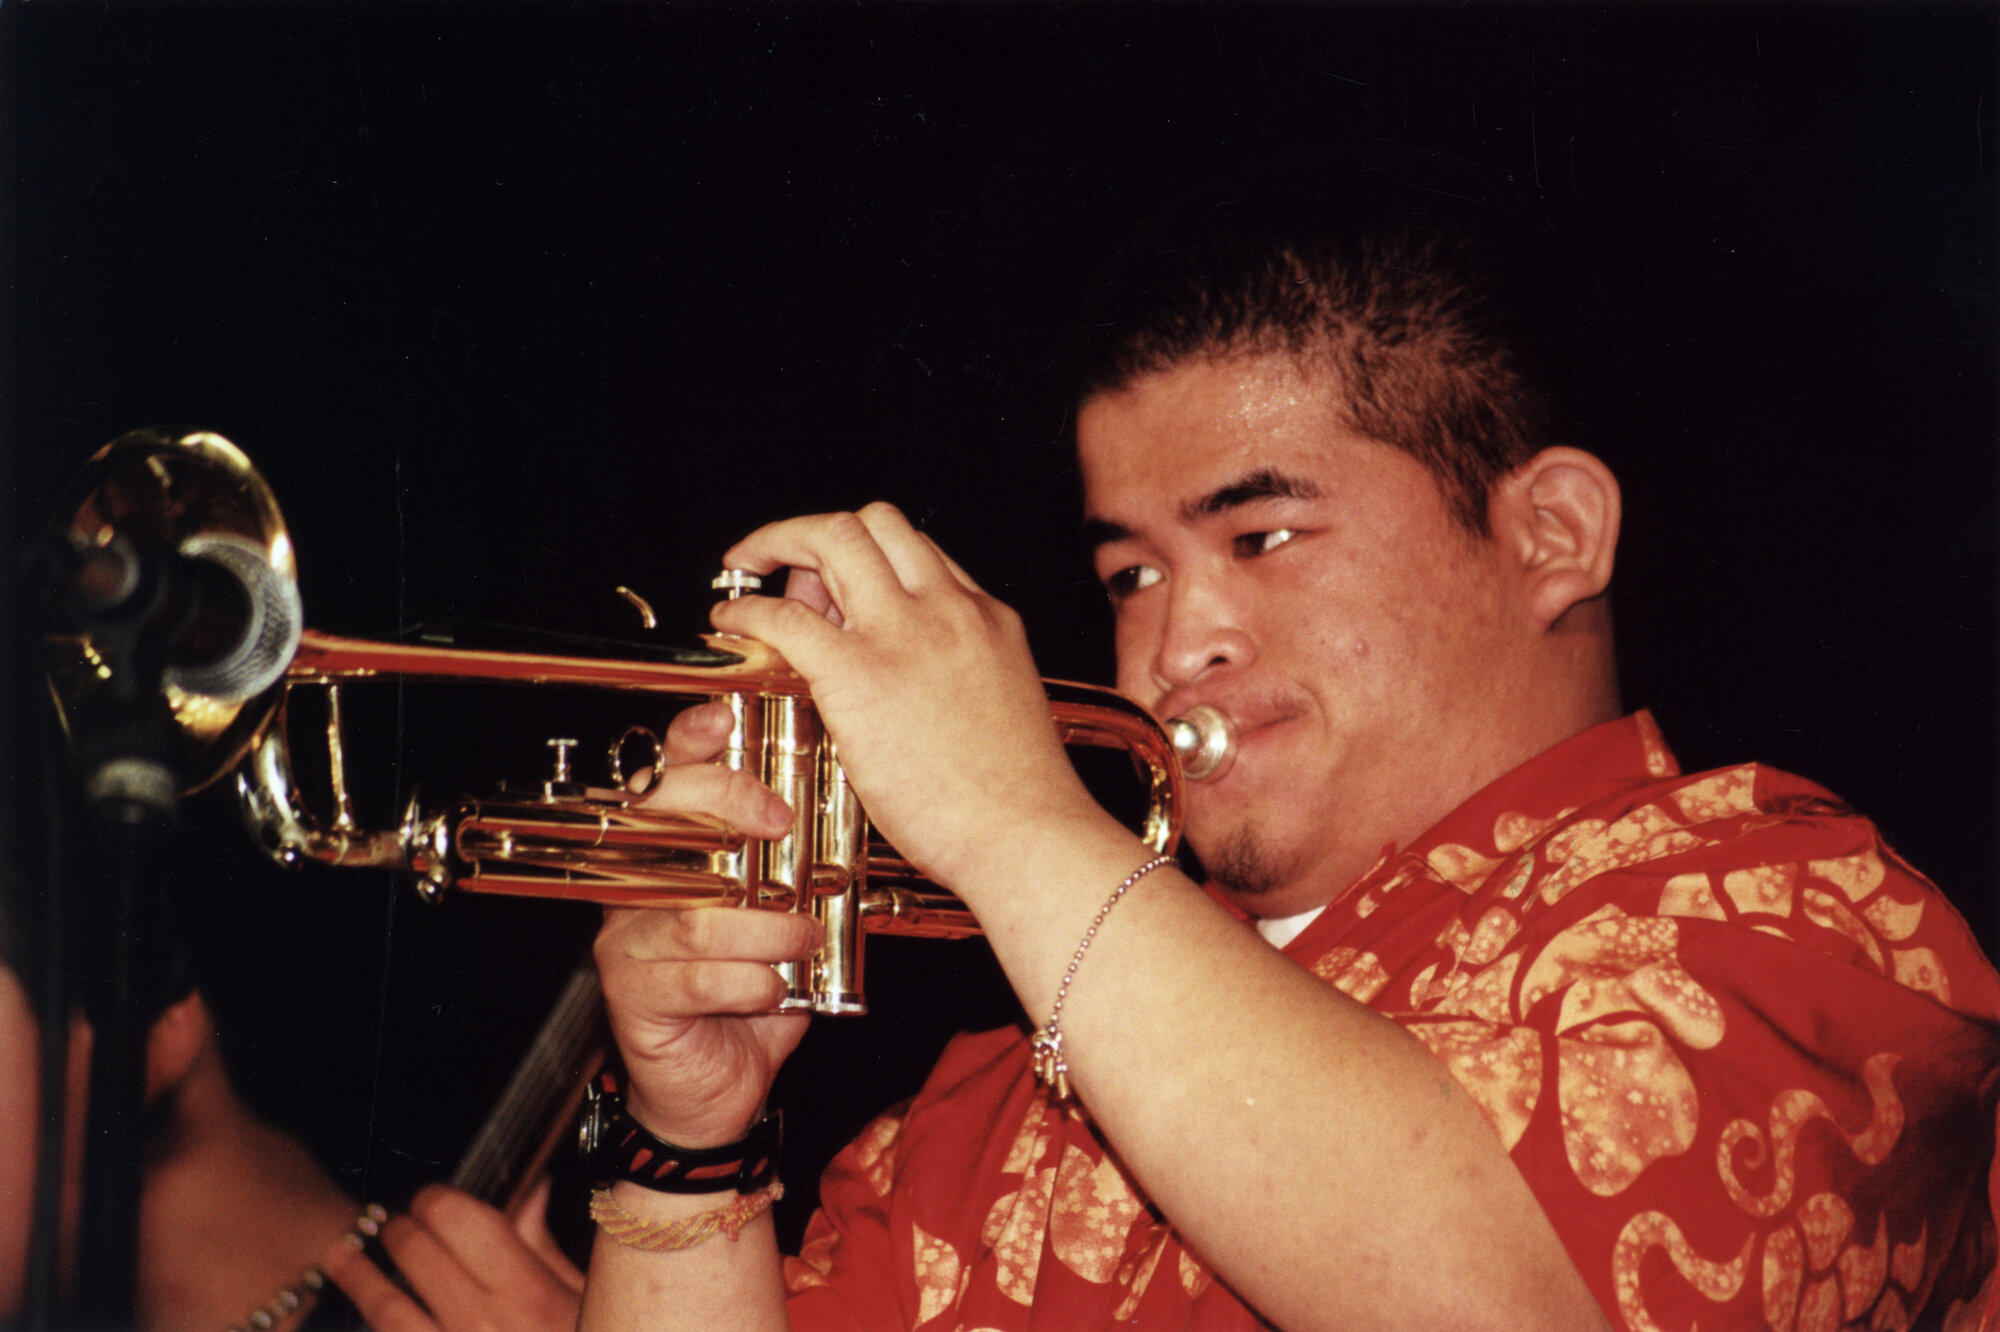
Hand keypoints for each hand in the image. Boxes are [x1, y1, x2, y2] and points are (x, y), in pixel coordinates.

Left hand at [321, 1183, 581, 1331]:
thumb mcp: (583, 1298)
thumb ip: (544, 1246)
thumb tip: (529, 1190)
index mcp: (529, 1294)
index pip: (461, 1219)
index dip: (438, 1200)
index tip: (433, 1199)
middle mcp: (483, 1325)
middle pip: (418, 1254)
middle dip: (400, 1229)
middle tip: (395, 1224)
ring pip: (386, 1308)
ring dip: (359, 1276)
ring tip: (341, 1257)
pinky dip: (374, 1326)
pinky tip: (361, 1315)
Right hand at [596, 701, 817, 1146]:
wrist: (719, 1091)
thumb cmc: (753, 992)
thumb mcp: (783, 919)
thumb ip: (796, 872)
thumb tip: (846, 827)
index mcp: (672, 853)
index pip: (666, 777)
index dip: (690, 742)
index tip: (725, 716)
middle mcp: (637, 886)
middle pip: (661, 820)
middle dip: (725, 806)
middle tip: (781, 824)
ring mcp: (627, 940)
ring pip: (693, 914)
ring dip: (762, 926)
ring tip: (803, 940)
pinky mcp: (631, 994)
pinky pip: (693, 976)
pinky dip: (747, 980)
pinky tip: (774, 989)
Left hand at [709, 504, 1109, 897]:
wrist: (1028, 837)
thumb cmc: (1019, 801)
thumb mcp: (999, 711)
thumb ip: (957, 679)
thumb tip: (903, 683)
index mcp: (988, 619)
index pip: (920, 552)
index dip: (870, 558)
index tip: (839, 586)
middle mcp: (949, 608)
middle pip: (876, 522)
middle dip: (819, 531)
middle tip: (782, 556)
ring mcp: (905, 633)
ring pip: (833, 538)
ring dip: (780, 541)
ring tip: (748, 569)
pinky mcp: (859, 673)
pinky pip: (785, 616)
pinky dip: (747, 609)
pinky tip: (732, 623)